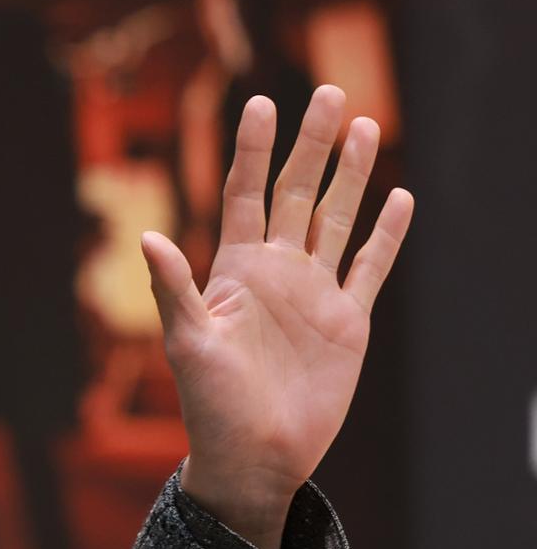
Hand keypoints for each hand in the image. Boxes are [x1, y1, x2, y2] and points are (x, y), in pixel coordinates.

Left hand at [140, 86, 413, 548]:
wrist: (253, 455)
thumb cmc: (209, 404)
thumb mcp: (187, 344)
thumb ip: (172, 289)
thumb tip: (148, 239)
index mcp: (235, 269)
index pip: (245, 195)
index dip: (252, 151)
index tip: (259, 102)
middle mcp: (276, 271)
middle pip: (297, 193)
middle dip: (312, 145)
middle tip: (328, 93)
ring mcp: (314, 293)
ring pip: (337, 218)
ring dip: (351, 175)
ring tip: (362, 124)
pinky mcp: (347, 320)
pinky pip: (371, 266)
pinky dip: (387, 234)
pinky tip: (401, 197)